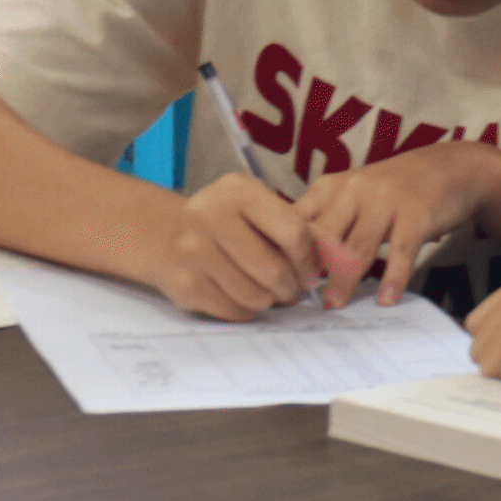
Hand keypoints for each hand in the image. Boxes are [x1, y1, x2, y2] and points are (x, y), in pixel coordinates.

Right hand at [151, 173, 321, 320]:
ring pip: (254, 296)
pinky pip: (232, 311)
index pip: (293, 232)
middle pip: (273, 270)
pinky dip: (246, 310)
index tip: (311, 270)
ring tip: (269, 293)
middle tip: (293, 290)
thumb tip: (332, 263)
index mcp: (238, 190)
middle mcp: (209, 215)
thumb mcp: (259, 207)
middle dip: (291, 287)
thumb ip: (296, 229)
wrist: (169, 233)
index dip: (309, 258)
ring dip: (270, 301)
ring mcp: (192, 251)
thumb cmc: (229, 221)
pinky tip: (244, 297)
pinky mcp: (183, 284)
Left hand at [294, 142, 500, 307]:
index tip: (280, 281)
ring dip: (344, 280)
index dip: (286, 253)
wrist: (446, 167)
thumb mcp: (351, 195)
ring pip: (357, 247)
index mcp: (331, 186)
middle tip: (301, 299)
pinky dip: (392, 279)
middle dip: (310, 270)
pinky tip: (386, 300)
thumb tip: (294, 268)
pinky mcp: (417, 215)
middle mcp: (355, 189)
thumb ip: (325, 223)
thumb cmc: (390, 190)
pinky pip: (400, 252)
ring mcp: (387, 201)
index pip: (297, 221)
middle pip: (323, 236)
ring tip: (334, 305)